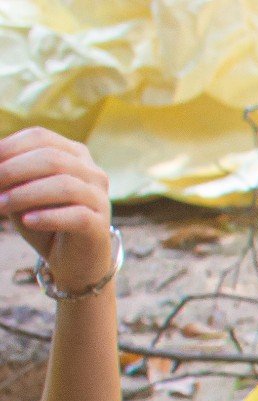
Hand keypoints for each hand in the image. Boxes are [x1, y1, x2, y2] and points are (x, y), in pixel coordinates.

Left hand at [0, 129, 112, 287]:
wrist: (72, 260)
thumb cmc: (43, 220)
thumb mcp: (21, 192)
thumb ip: (11, 176)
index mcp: (74, 154)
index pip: (41, 138)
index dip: (9, 147)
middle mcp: (92, 172)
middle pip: (52, 158)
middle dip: (14, 170)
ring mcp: (100, 198)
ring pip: (64, 186)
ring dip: (25, 195)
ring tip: (0, 205)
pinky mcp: (101, 225)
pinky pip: (77, 216)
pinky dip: (47, 217)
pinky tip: (28, 221)